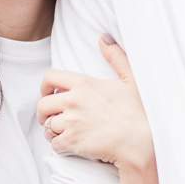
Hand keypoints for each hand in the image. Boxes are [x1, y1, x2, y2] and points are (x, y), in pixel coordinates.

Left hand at [38, 36, 153, 171]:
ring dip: (52, 131)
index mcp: (84, 84)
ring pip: (47, 126)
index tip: (48, 94)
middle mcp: (74, 101)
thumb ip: (115, 56)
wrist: (142, 142)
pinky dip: (59, 146)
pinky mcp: (73, 142)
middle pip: (42, 104)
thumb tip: (104, 37)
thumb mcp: (130, 79)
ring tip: (62, 133)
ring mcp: (72, 122)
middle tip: (50, 118)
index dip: (45, 86)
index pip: (50, 77)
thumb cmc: (139, 112)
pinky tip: (69, 146)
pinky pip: (54, 144)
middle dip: (44, 112)